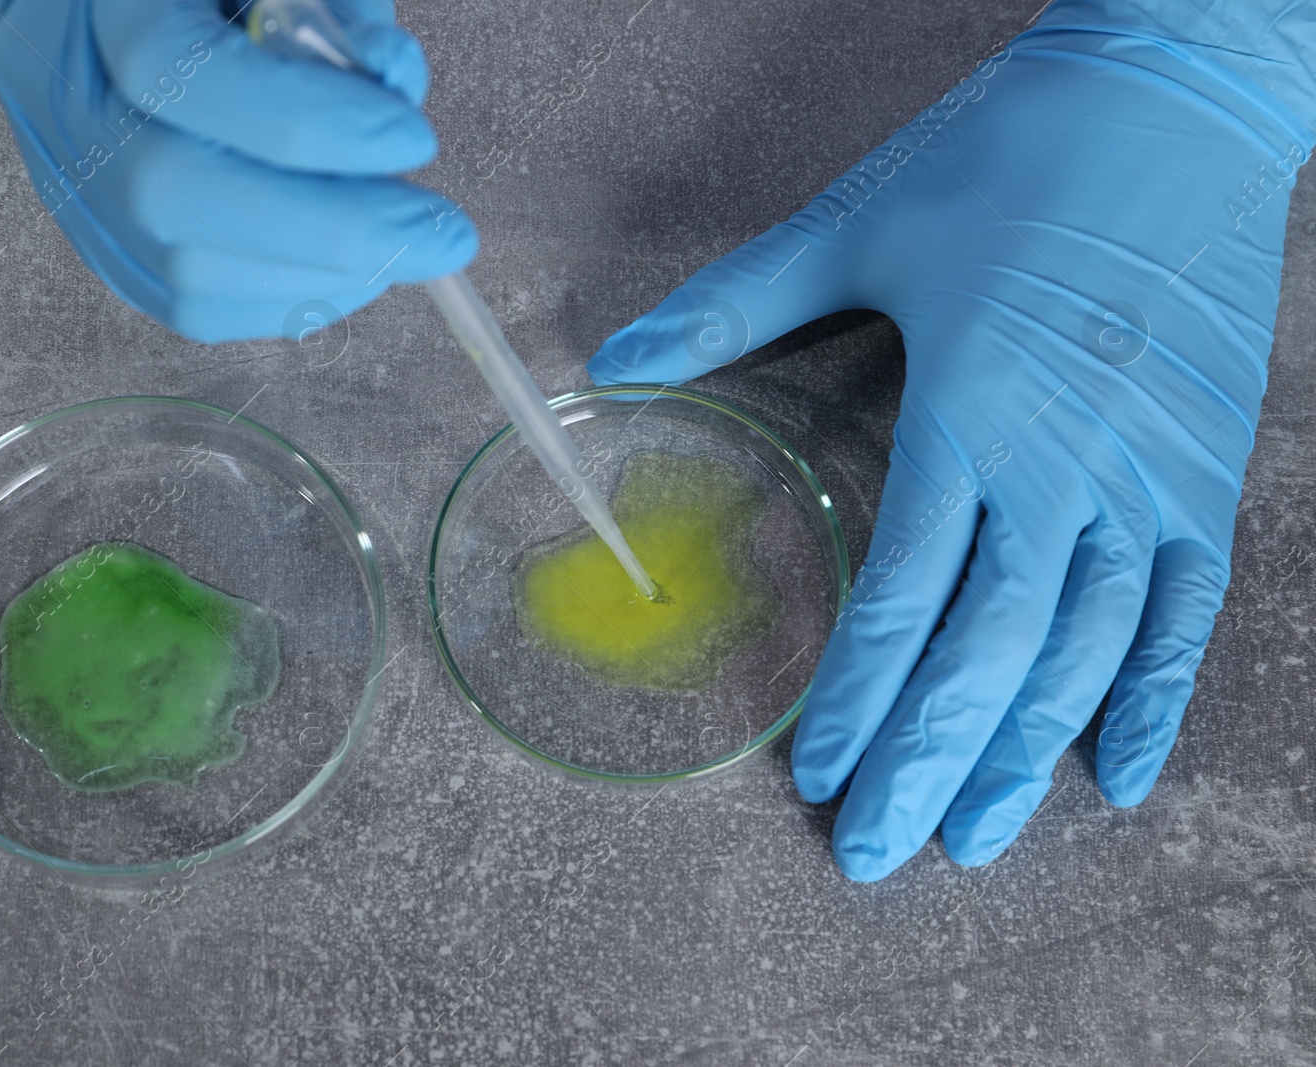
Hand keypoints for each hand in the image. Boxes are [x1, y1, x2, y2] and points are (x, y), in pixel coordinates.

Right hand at [0, 0, 475, 341]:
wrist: (113, 30)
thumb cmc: (217, 0)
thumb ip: (336, 12)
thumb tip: (396, 82)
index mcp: (102, 12)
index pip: (175, 73)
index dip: (303, 119)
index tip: (411, 139)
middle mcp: (69, 112)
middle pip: (172, 193)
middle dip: (330, 226)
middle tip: (441, 232)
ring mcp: (82, 199)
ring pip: (189, 274)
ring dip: (326, 273)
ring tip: (409, 242)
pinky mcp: (116, 262)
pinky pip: (204, 310)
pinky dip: (298, 299)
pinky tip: (359, 270)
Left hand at [588, 2, 1314, 879]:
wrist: (1177, 97)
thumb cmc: (1008, 158)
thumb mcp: (857, 225)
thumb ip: (737, 304)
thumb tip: (615, 355)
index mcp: (969, 413)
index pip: (903, 594)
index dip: (859, 697)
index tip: (822, 776)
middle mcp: (1062, 467)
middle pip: (989, 652)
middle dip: (930, 762)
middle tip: (880, 852)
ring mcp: (1146, 478)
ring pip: (1086, 649)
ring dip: (1028, 753)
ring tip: (977, 837)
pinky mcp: (1206, 472)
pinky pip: (1188, 609)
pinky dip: (1154, 694)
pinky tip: (1118, 770)